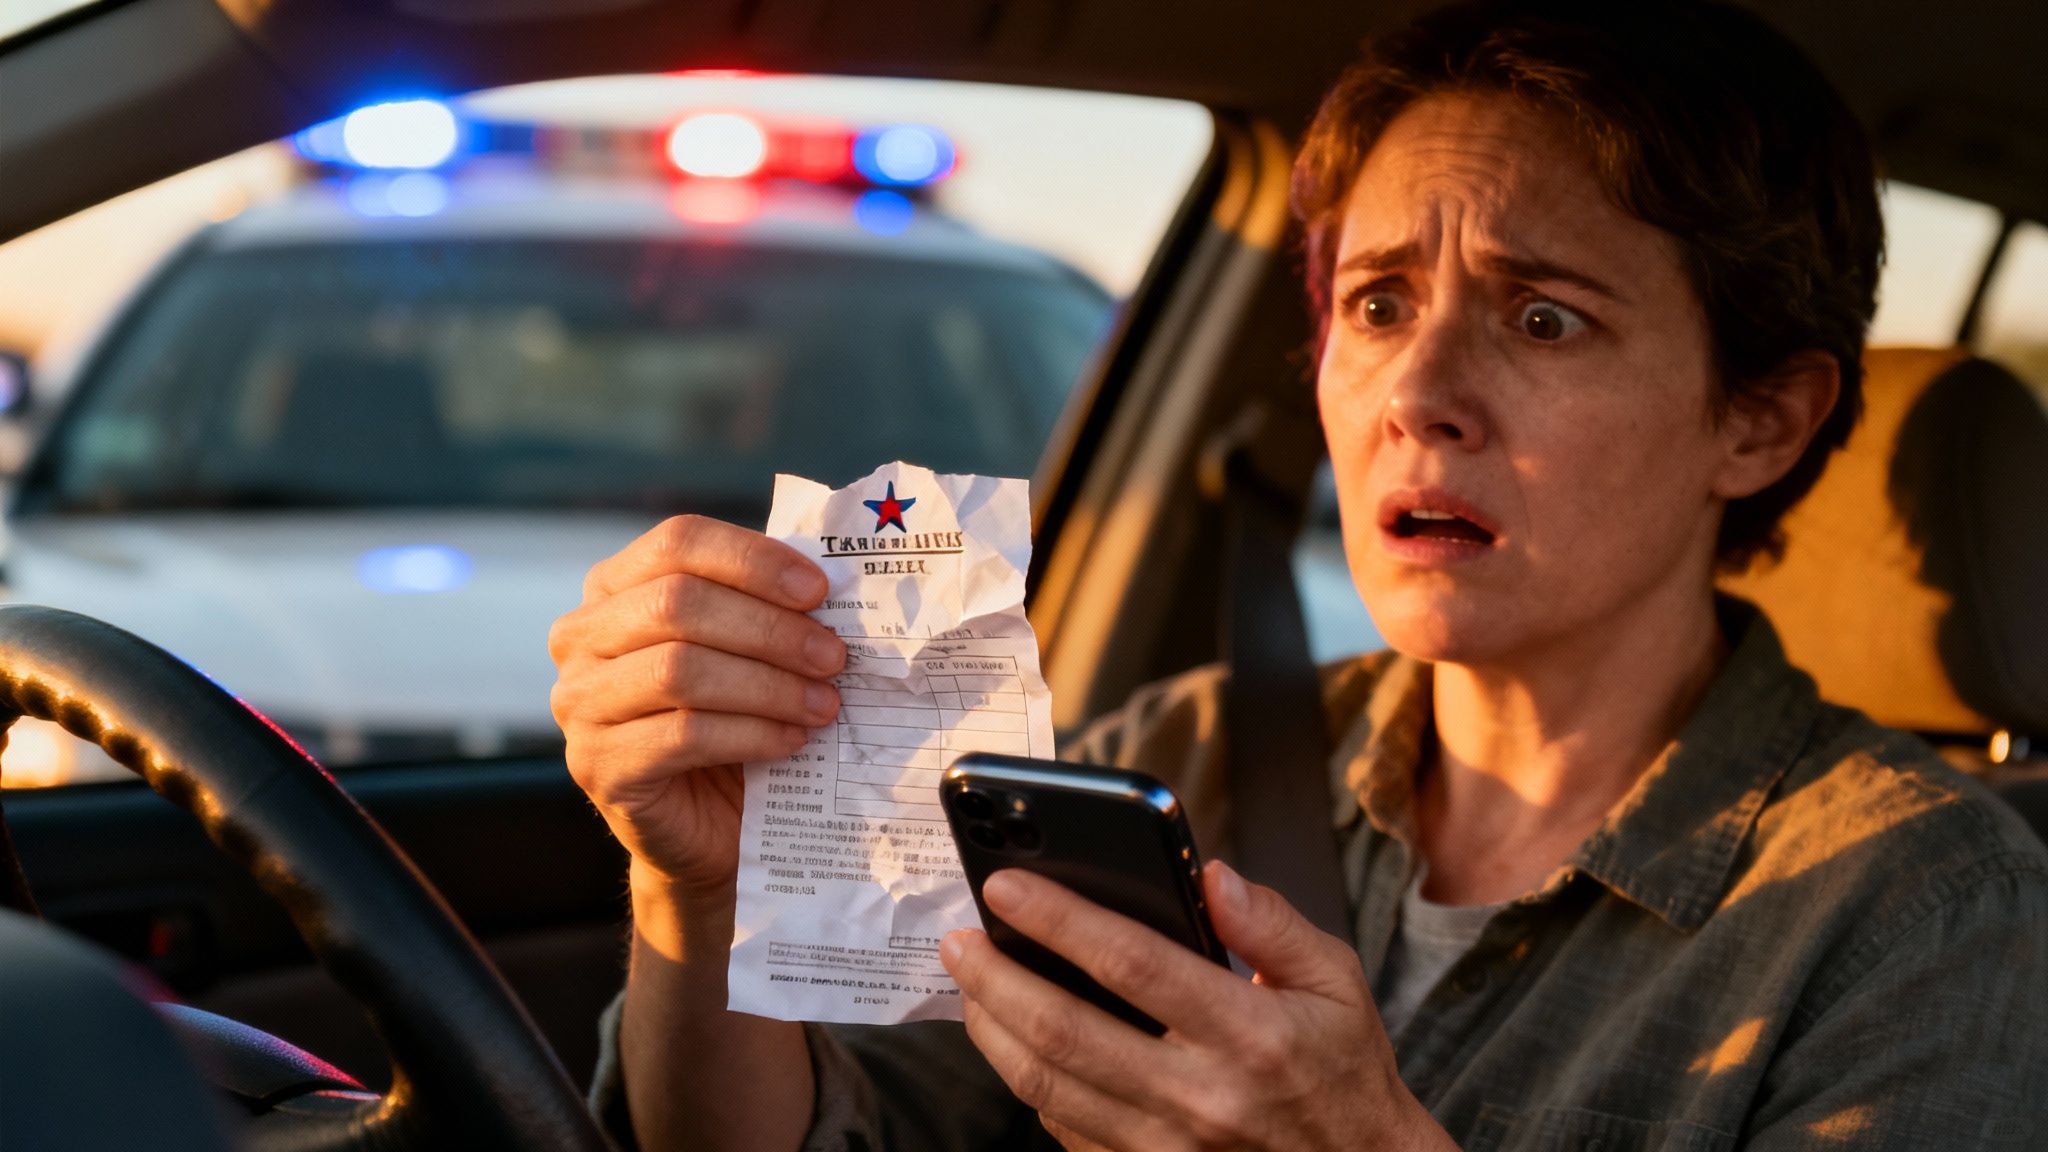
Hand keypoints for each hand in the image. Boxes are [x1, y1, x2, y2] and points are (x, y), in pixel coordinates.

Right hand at [548, 515, 845, 898]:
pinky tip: (792, 740)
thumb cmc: (731, 720)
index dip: (752, 560)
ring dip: (767, 685)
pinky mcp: (597, 765)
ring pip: (679, 671)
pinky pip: (682, 736)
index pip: (677, 542)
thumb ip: (767, 607)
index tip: (818, 591)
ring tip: (824, 703)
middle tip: (833, 656)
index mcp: (613, 588)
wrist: (706, 826)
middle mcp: (580, 637)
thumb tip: (835, 579)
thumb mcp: (745, 651)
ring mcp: (579, 703)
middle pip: (677, 604)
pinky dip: (750, 734)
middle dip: (769, 629)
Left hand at [941, 861, 1456, 1151]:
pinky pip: (1065, 1130)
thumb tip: (1212, 875)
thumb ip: (1272, 924)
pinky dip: (1028, 1084)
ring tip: (969, 985)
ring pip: (1050, 1087)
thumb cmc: (1343, 1073)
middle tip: (958, 939)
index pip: (1132, 963)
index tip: (1005, 885)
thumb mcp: (1336, 983)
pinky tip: (1013, 1043)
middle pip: (1067, 1032)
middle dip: (997, 979)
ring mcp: (1168, 1147)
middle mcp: (1201, 1096)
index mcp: (1248, 1034)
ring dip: (994, 1030)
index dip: (1059, 919)